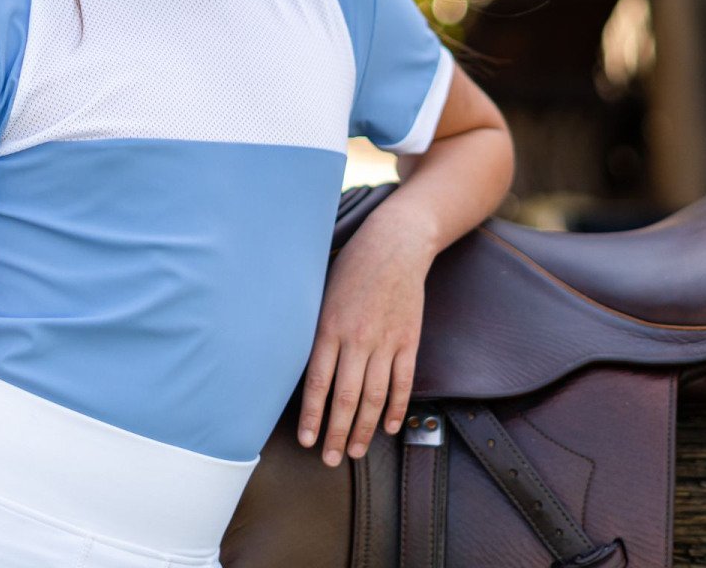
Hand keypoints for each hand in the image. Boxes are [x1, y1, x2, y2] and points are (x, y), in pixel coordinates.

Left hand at [297, 214, 432, 466]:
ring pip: (374, 397)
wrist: (395, 245)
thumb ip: (313, 328)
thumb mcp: (321, 292)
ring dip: (363, 428)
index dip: (312, 416)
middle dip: (336, 433)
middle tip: (330, 459)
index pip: (318, 382)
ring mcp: (385, 342)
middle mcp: (357, 339)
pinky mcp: (408, 341)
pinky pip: (403, 383)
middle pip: (345, 398)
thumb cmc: (351, 266)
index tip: (306, 440)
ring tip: (355, 450)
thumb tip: (297, 361)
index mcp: (329, 327)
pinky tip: (388, 426)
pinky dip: (396, 408)